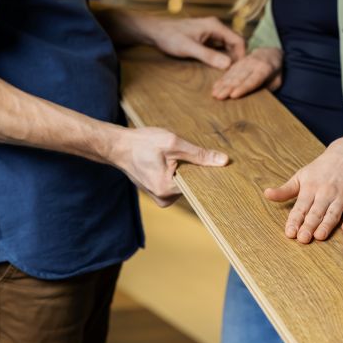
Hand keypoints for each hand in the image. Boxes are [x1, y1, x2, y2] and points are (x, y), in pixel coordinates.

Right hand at [109, 126, 228, 207]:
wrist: (118, 146)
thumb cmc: (142, 143)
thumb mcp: (173, 144)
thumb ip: (199, 154)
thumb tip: (224, 161)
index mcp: (168, 190)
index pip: (200, 185)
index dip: (210, 173)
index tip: (221, 166)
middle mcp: (164, 199)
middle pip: (193, 186)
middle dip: (199, 171)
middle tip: (201, 155)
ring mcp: (161, 197)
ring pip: (186, 184)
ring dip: (188, 171)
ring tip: (182, 156)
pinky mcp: (159, 192)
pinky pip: (177, 183)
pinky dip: (180, 173)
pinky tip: (177, 161)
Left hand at [141, 14, 245, 68]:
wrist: (154, 31)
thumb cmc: (170, 37)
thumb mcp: (189, 48)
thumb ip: (209, 56)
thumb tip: (228, 65)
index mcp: (215, 26)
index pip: (238, 40)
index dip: (242, 56)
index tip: (240, 71)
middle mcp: (216, 27)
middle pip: (235, 43)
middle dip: (237, 58)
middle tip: (235, 74)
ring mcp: (211, 32)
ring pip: (228, 46)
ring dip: (229, 58)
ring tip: (228, 73)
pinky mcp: (206, 37)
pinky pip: (220, 47)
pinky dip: (222, 56)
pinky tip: (218, 67)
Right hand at [211, 48, 282, 99]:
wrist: (269, 53)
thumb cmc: (275, 71)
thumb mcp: (277, 80)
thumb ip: (268, 88)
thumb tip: (256, 98)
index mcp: (264, 69)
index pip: (253, 80)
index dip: (243, 88)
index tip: (233, 95)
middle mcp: (252, 65)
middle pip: (239, 78)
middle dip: (228, 88)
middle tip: (219, 97)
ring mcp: (244, 63)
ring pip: (232, 75)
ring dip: (222, 85)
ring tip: (215, 94)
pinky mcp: (237, 63)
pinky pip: (228, 72)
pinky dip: (221, 80)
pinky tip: (215, 87)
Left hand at [264, 138, 342, 243]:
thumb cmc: (322, 168)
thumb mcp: (301, 176)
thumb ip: (285, 190)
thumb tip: (267, 194)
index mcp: (310, 187)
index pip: (300, 207)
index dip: (295, 220)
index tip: (289, 232)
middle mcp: (326, 192)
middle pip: (316, 212)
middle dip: (309, 225)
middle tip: (303, 239)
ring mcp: (342, 195)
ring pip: (333, 212)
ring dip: (327, 224)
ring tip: (320, 236)